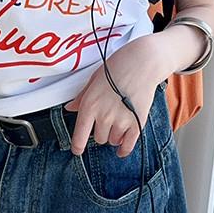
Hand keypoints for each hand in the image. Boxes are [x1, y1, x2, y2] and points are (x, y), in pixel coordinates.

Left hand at [64, 35, 163, 157]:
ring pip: (113, 141)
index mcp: (90, 104)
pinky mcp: (137, 122)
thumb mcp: (95, 79)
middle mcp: (104, 115)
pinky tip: (122, 149)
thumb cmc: (118, 66)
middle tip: (107, 121)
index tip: (77, 150)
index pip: (80, 135)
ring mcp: (121, 120)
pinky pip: (128, 144)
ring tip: (118, 123)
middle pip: (99, 138)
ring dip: (114, 136)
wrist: (143, 62)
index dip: (77, 147)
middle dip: (101, 132)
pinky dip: (124, 149)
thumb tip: (70, 108)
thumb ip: (82, 97)